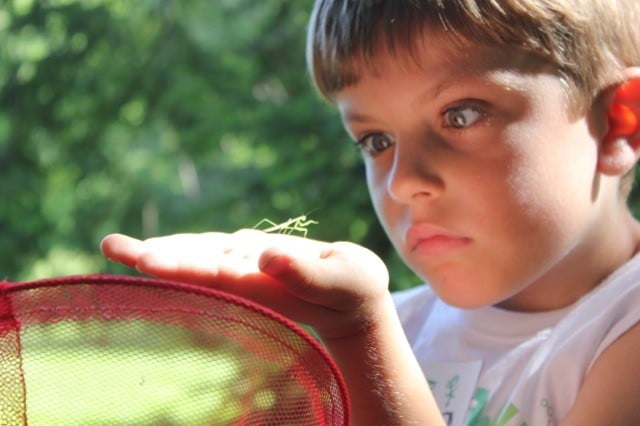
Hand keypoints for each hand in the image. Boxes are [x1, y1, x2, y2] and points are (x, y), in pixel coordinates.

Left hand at [100, 230, 389, 338]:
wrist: (349, 300)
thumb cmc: (354, 292)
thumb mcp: (347, 281)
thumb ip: (309, 274)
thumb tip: (265, 256)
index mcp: (265, 287)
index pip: (216, 275)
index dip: (181, 266)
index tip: (145, 261)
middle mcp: (247, 279)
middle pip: (195, 266)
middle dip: (156, 258)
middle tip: (112, 246)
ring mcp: (246, 268)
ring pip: (198, 255)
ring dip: (161, 251)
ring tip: (116, 246)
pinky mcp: (250, 257)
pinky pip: (211, 249)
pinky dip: (184, 248)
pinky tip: (156, 249)